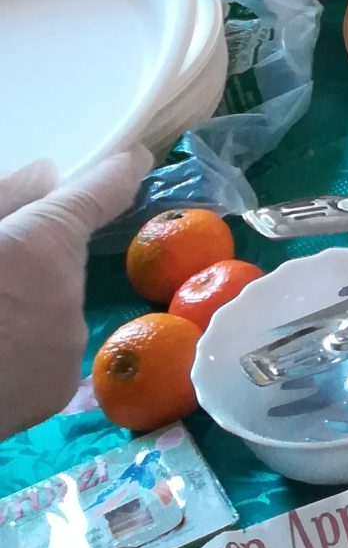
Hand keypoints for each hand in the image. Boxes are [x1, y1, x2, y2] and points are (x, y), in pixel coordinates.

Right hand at [0, 145, 152, 438]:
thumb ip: (4, 198)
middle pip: (59, 260)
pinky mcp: (56, 389)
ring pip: (50, 310)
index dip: (118, 171)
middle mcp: (68, 291)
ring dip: (21, 310)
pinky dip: (19, 352)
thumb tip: (45, 175)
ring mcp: (66, 345)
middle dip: (29, 262)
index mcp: (43, 243)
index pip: (102, 192)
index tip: (135, 158)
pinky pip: (43, 353)